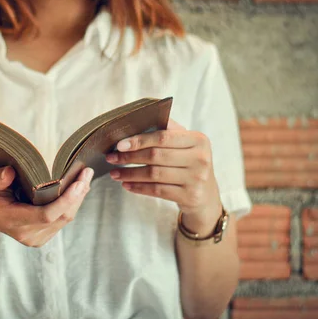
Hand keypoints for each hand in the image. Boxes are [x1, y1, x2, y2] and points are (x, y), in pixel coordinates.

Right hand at [0, 166, 93, 246]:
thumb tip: (11, 172)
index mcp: (13, 221)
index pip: (46, 215)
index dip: (65, 200)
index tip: (78, 183)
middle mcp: (27, 234)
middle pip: (61, 216)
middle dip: (77, 194)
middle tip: (86, 172)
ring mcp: (36, 238)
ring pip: (65, 219)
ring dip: (78, 198)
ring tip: (85, 177)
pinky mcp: (42, 236)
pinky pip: (62, 221)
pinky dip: (72, 204)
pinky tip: (77, 189)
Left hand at [105, 119, 221, 232]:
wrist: (206, 196)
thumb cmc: (189, 165)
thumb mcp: (185, 146)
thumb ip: (167, 132)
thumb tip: (136, 122)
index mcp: (198, 140)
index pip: (163, 137)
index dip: (139, 140)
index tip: (119, 144)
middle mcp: (200, 158)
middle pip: (156, 156)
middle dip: (129, 157)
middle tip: (111, 158)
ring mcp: (197, 179)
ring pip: (154, 174)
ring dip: (130, 173)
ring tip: (115, 173)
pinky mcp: (190, 196)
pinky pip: (157, 190)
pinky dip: (138, 187)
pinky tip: (127, 185)